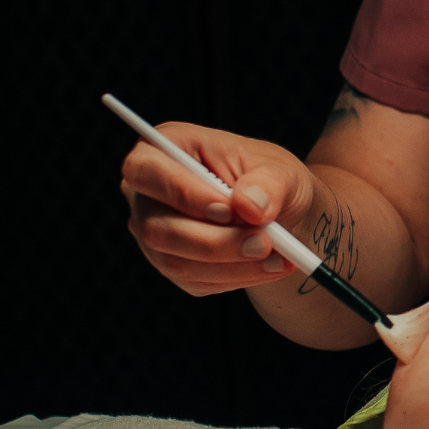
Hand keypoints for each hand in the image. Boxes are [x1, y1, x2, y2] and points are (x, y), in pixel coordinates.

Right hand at [119, 122, 314, 296]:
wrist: (282, 216)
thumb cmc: (272, 182)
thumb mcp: (282, 171)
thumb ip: (268, 184)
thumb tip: (250, 205)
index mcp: (167, 148)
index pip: (145, 170)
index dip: (182, 193)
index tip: (231, 209)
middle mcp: (148, 193)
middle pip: (156, 227)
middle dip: (215, 241)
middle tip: (265, 243)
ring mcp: (155, 231)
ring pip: (175, 262)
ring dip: (231, 264)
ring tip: (277, 257)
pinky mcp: (171, 264)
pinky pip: (195, 281)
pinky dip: (236, 276)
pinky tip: (266, 265)